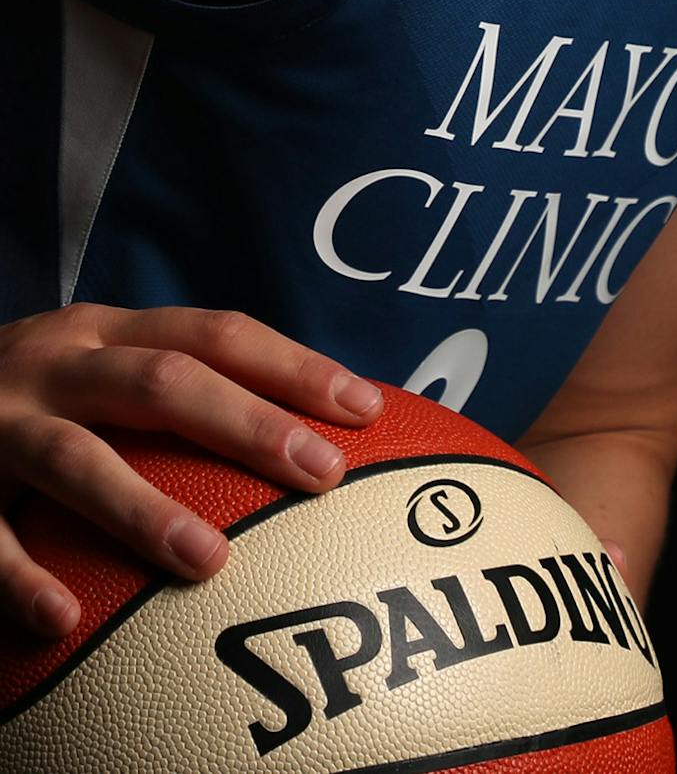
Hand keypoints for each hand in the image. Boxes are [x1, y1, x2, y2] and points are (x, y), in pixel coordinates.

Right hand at [0, 302, 383, 639]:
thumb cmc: (23, 400)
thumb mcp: (89, 368)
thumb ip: (168, 390)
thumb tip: (299, 435)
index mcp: (103, 331)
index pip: (214, 333)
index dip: (292, 365)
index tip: (365, 407)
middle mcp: (53, 363)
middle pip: (164, 381)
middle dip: (249, 424)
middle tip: (321, 474)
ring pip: (76, 460)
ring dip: (144, 510)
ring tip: (210, 562)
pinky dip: (20, 578)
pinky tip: (62, 623)